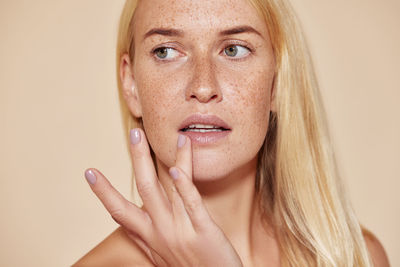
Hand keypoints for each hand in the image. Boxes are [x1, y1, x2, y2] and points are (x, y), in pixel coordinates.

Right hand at [84, 128, 242, 266]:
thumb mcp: (161, 256)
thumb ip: (145, 238)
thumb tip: (128, 225)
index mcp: (150, 237)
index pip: (120, 211)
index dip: (103, 192)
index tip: (89, 172)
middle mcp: (161, 231)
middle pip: (142, 190)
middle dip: (136, 160)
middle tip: (133, 132)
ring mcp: (181, 230)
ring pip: (164, 190)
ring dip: (159, 161)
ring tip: (158, 136)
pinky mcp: (203, 231)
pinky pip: (191, 204)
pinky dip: (183, 185)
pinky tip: (176, 169)